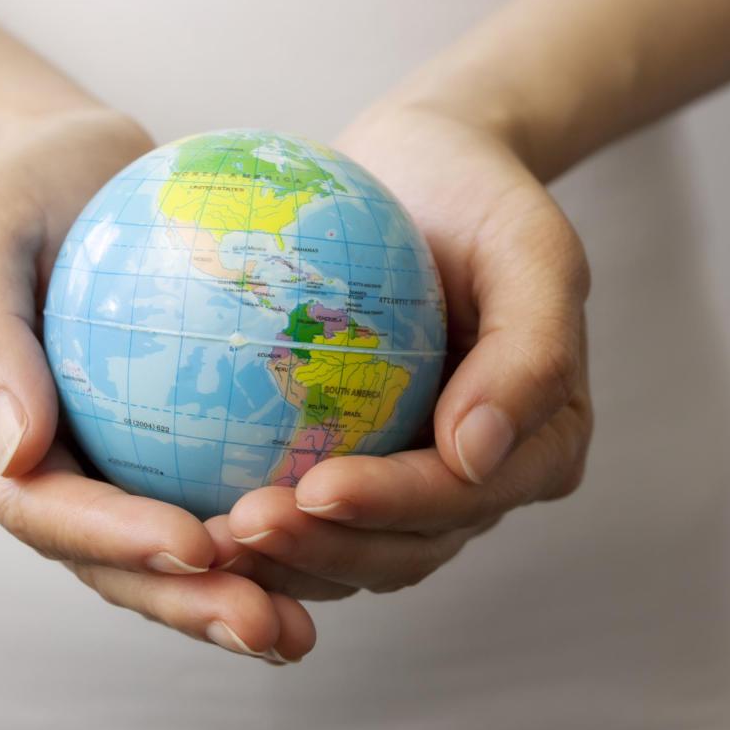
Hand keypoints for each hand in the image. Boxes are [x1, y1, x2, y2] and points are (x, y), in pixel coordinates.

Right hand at [0, 108, 314, 662]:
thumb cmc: (19, 186)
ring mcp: (90, 468)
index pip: (41, 510)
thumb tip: (18, 454)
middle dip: (184, 603)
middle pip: (104, 562)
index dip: (116, 541)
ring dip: (228, 597)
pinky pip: (203, 497)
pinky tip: (330, 544)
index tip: (200, 546)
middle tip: (270, 630)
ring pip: (158, 555)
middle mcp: (29, 473)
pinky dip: (259, 536)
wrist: (70, 169)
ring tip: (301, 631)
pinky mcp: (145, 450)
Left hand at [211, 105, 591, 596]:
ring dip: (284, 558)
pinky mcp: (361, 462)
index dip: (390, 507)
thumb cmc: (481, 196)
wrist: (424, 170)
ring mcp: (417, 480)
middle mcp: (481, 479)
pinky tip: (191, 506)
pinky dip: (262, 521)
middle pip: (404, 549)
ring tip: (207, 538)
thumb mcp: (531, 247)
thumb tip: (476, 455)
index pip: (463, 497)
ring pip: (353, 553)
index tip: (313, 488)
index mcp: (539, 445)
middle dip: (324, 551)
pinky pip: (310, 509)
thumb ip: (530, 350)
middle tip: (238, 527)